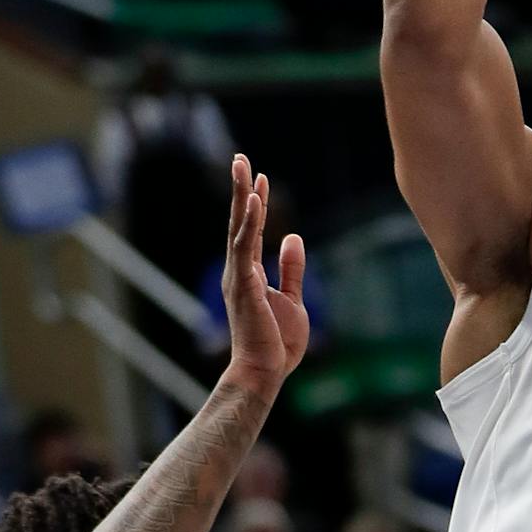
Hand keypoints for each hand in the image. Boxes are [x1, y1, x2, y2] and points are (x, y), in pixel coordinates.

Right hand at [221, 156, 308, 387]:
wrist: (264, 371)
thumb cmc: (276, 342)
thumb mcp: (292, 298)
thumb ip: (290, 269)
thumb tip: (293, 238)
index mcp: (248, 274)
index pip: (250, 230)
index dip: (255, 203)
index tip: (259, 178)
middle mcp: (238, 271)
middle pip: (239, 222)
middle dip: (241, 190)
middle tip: (240, 159)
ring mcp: (238, 276)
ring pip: (239, 228)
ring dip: (241, 196)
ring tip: (243, 167)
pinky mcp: (244, 284)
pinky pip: (245, 247)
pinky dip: (249, 223)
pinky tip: (254, 201)